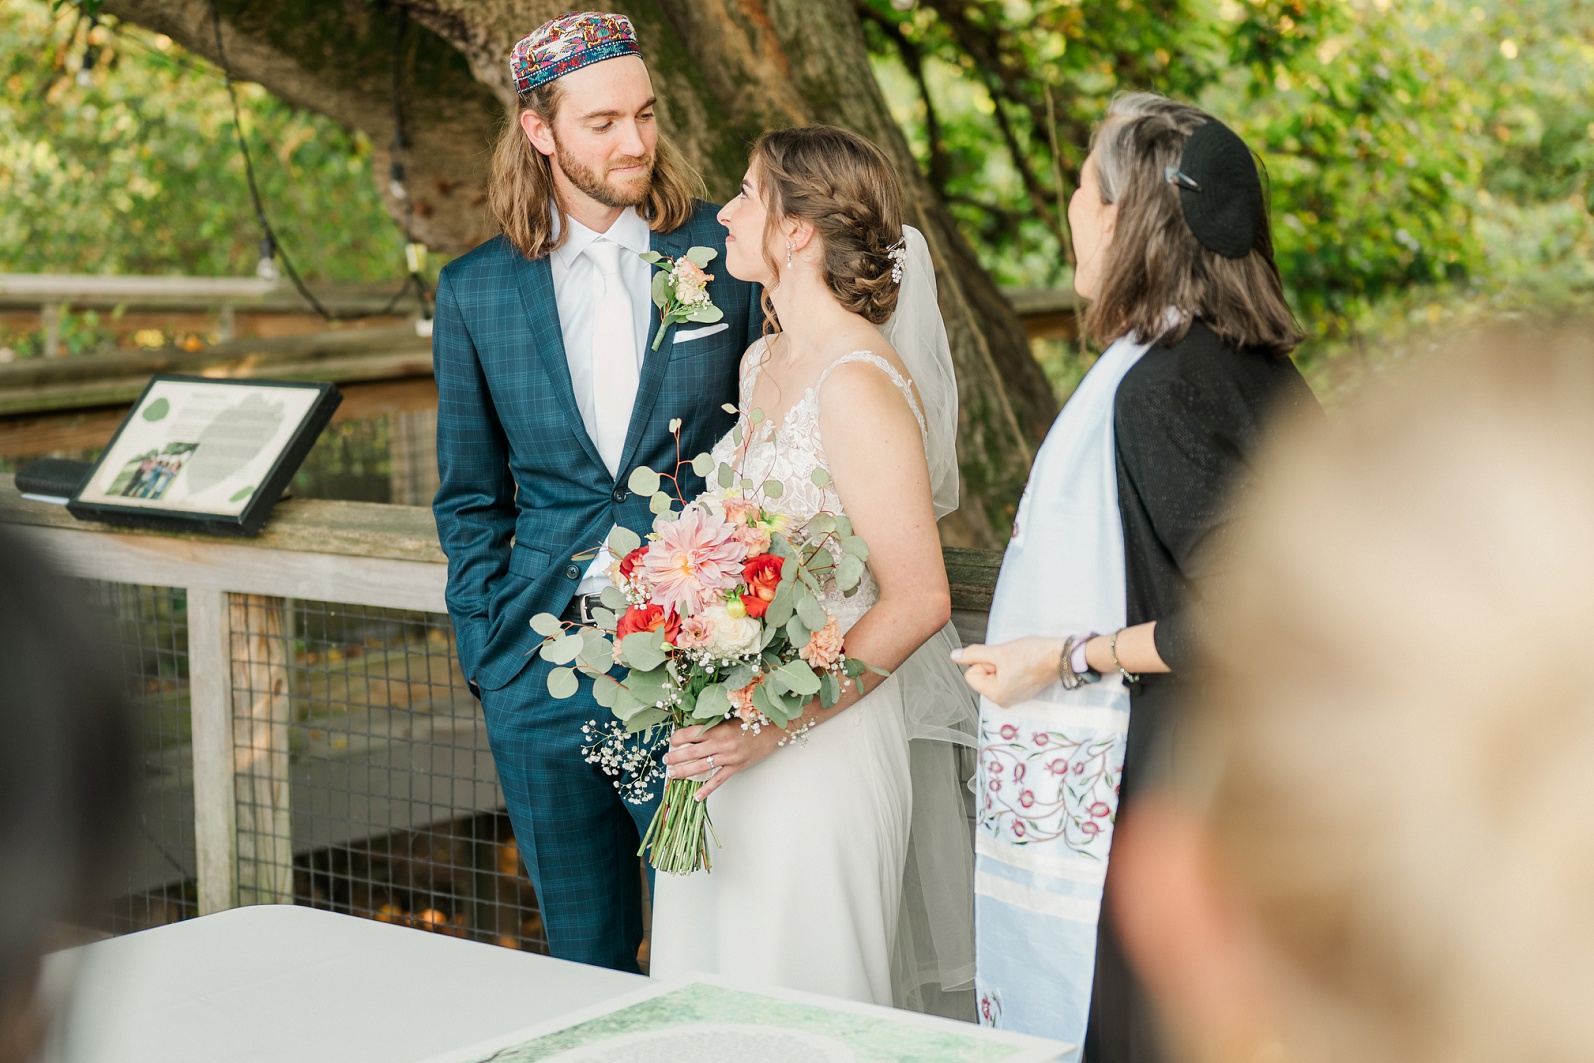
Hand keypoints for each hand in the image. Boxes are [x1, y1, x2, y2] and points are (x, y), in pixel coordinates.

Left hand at [662, 719, 785, 799]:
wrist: (773, 731)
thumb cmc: (752, 722)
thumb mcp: (729, 718)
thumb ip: (712, 725)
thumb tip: (693, 731)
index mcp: (717, 728)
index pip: (690, 734)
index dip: (677, 738)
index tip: (672, 741)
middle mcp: (720, 743)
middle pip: (691, 752)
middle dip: (675, 757)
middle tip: (665, 761)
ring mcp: (728, 757)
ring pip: (701, 767)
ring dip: (684, 771)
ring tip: (672, 775)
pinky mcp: (735, 767)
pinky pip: (718, 780)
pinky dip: (706, 790)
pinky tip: (697, 797)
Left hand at [950, 637, 1064, 706]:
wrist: (1060, 656)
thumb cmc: (1034, 654)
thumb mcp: (999, 651)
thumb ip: (973, 654)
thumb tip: (954, 656)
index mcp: (995, 695)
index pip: (971, 675)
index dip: (983, 662)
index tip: (1001, 659)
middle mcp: (1003, 701)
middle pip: (982, 676)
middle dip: (993, 664)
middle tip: (1011, 660)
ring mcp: (1012, 698)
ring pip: (993, 676)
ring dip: (1002, 665)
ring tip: (1018, 663)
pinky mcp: (1021, 693)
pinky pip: (1005, 679)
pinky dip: (1011, 669)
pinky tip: (1023, 666)